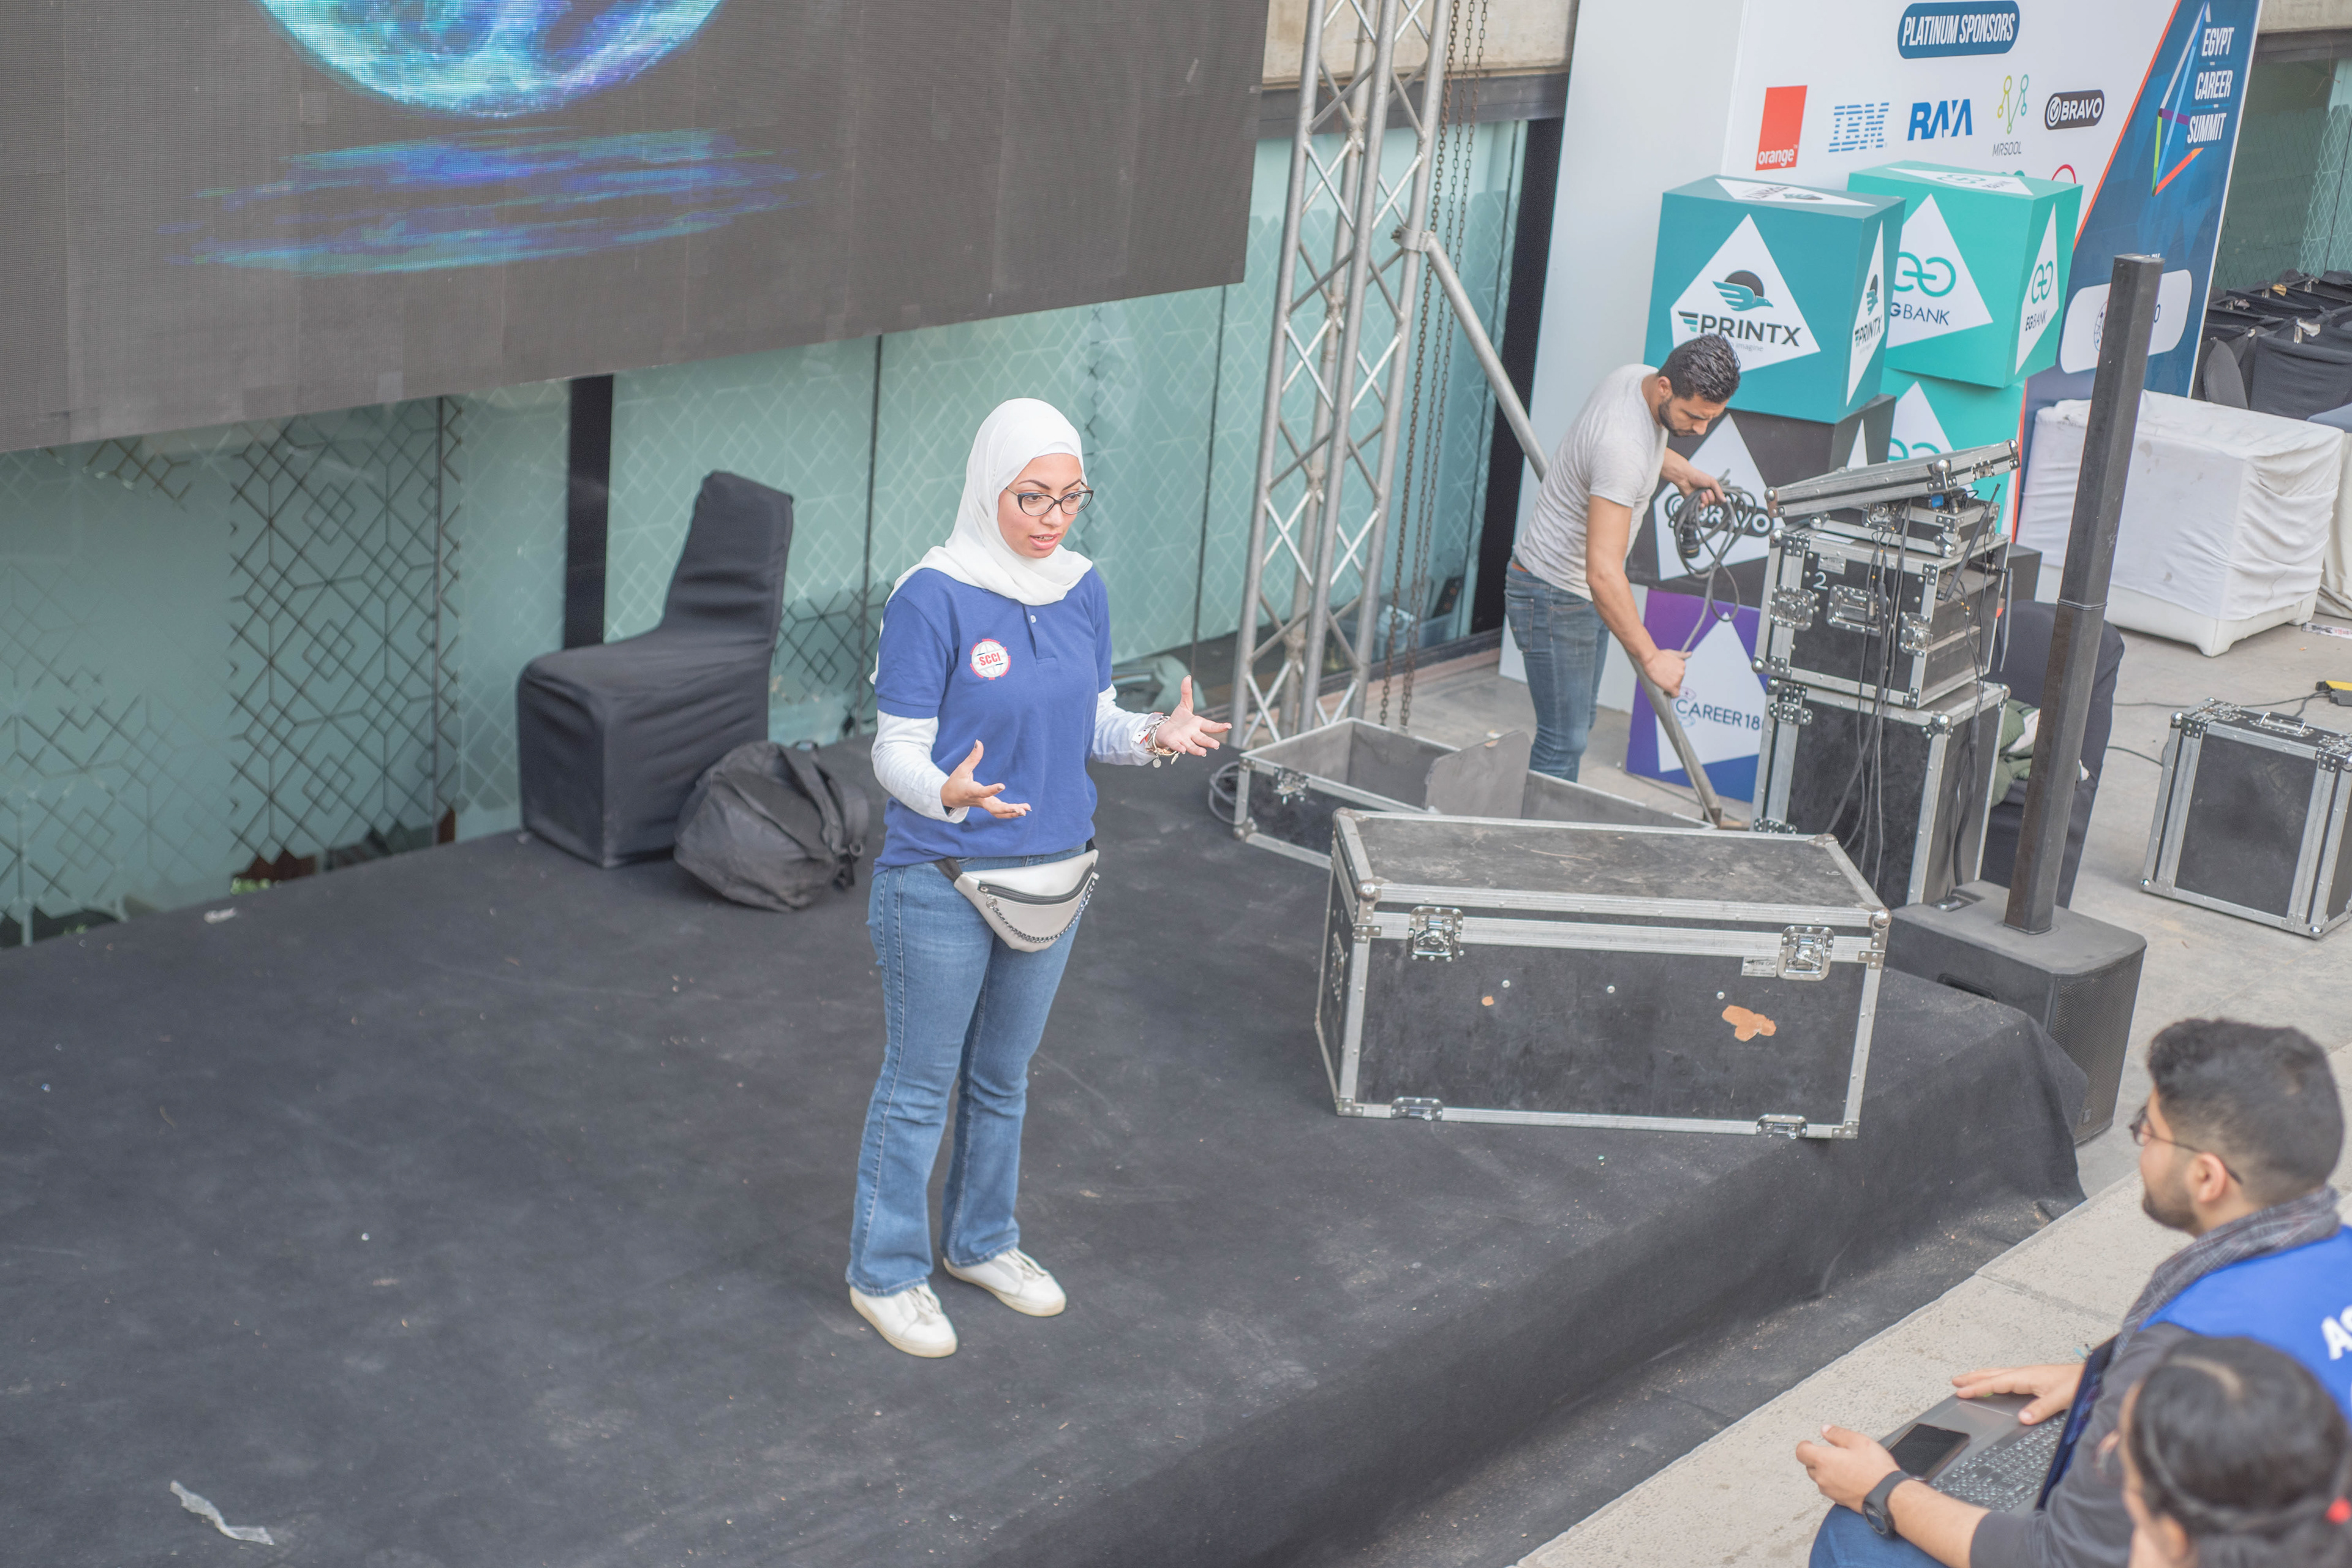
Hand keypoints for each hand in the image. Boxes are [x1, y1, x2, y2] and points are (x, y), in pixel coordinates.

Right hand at [942, 740, 1027, 819]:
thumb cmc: (955, 782)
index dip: (992, 790)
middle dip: (1007, 810)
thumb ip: (972, 757)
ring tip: (1026, 810)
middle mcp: (979, 800)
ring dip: (1012, 813)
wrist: (949, 799)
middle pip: (994, 809)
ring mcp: (984, 805)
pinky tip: (1025, 810)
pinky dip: (1012, 812)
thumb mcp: (961, 769)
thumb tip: (979, 742)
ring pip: (998, 813)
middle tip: (1020, 810)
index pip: (982, 792)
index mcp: (971, 791)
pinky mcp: (989, 806)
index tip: (1003, 786)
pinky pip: (1000, 812)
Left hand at [1149, 677, 1230, 757]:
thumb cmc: (1178, 720)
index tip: (1228, 726)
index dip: (1219, 726)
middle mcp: (1192, 734)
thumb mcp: (1184, 705)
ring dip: (1196, 749)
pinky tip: (1182, 749)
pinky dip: (1179, 747)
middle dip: (1209, 742)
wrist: (1165, 730)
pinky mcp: (1173, 742)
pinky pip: (1177, 745)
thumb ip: (1186, 692)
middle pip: (1202, 738)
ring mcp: (1183, 739)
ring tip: (1203, 753)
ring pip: (1191, 745)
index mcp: (1197, 724)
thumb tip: (1187, 677)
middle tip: (1216, 745)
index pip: (1210, 725)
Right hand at [1642, 648, 1686, 697]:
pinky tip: (1666, 692)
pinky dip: (1671, 694)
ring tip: (1662, 681)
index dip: (1674, 676)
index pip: (1681, 674)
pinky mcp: (1672, 686)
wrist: (1651, 659)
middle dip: (1672, 681)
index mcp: (1683, 665)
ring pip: (1676, 687)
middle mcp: (1682, 673)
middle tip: (1663, 678)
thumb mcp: (1673, 653)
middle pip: (1679, 681)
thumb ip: (1682, 655)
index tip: (1669, 676)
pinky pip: (1675, 694)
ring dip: (1670, 686)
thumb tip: (1690, 654)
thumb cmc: (1659, 656)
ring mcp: (1677, 680)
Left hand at [1677, 468, 1726, 508]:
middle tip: (1706, 490)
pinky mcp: (1694, 503)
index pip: (1719, 499)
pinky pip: (1700, 509)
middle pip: (1714, 503)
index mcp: (1712, 490)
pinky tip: (1699, 502)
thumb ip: (1719, 491)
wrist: (1685, 478)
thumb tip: (1725, 501)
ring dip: (1705, 499)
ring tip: (1700, 493)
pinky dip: (1701, 505)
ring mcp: (1701, 500)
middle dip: (1711, 497)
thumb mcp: (1712, 481)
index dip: (1719, 498)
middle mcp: (1707, 496)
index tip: (1716, 493)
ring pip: (1707, 505)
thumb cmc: (1698, 477)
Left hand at [1797, 1425, 1903, 1511]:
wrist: (1889, 1495)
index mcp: (1823, 1461)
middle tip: (1831, 1453)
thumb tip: (1825, 1430)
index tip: (1810, 1443)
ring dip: (1826, 1471)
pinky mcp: (1839, 1501)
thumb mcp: (1858, 1441)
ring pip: (1820, 1479)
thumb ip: (1837, 1434)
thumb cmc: (1875, 1469)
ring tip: (1843, 1466)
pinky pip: (1831, 1489)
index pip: (1801, 1452)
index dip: (1805, 1445)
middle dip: (1816, 1458)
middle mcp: (1823, 1478)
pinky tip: (1849, 1478)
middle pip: (1809, 1466)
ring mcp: (1830, 1491)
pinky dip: (1835, 1482)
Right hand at [1952, 1364, 2081, 1425]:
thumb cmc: (2077, 1383)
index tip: (1960, 1391)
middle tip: (1955, 1380)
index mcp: (2025, 1377)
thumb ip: (2041, 1409)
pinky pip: (2007, 1377)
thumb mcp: (2060, 1398)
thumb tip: (2022, 1418)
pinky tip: (1997, 1383)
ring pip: (1999, 1374)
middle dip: (1973, 1377)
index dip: (1977, 1388)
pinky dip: (1994, 1379)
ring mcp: (2029, 1375)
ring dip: (1982, 1376)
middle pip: (1992, 1374)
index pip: (1995, 1383)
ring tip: (1969, 1378)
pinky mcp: (2035, 1378)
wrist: (2091, 1375)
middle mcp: (2025, 1374)